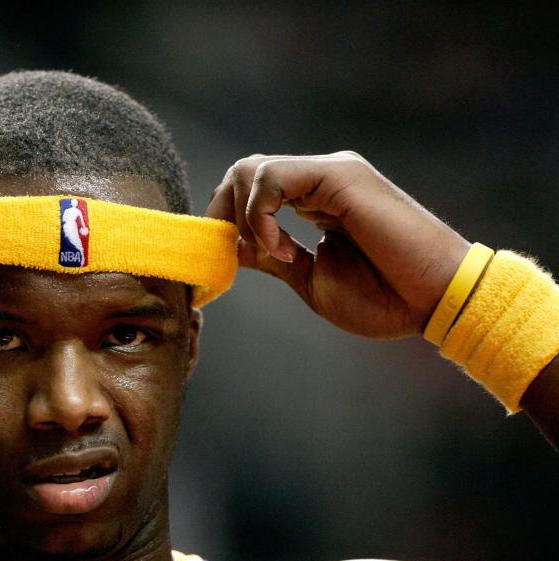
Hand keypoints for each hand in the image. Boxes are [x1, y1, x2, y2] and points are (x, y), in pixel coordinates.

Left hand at [207, 152, 469, 337]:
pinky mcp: (339, 175)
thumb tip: (234, 249)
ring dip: (245, 217)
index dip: (223, 222)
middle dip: (223, 214)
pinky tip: (280, 245)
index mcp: (314, 202)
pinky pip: (272, 175)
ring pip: (251, 168)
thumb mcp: (309, 278)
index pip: (248, 191)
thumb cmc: (383, 298)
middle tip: (236, 256)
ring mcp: (330, 173)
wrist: (434, 301)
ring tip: (273, 253)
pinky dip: (261, 213)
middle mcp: (319, 181)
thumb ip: (273, 257)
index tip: (216, 264)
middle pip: (242, 172)